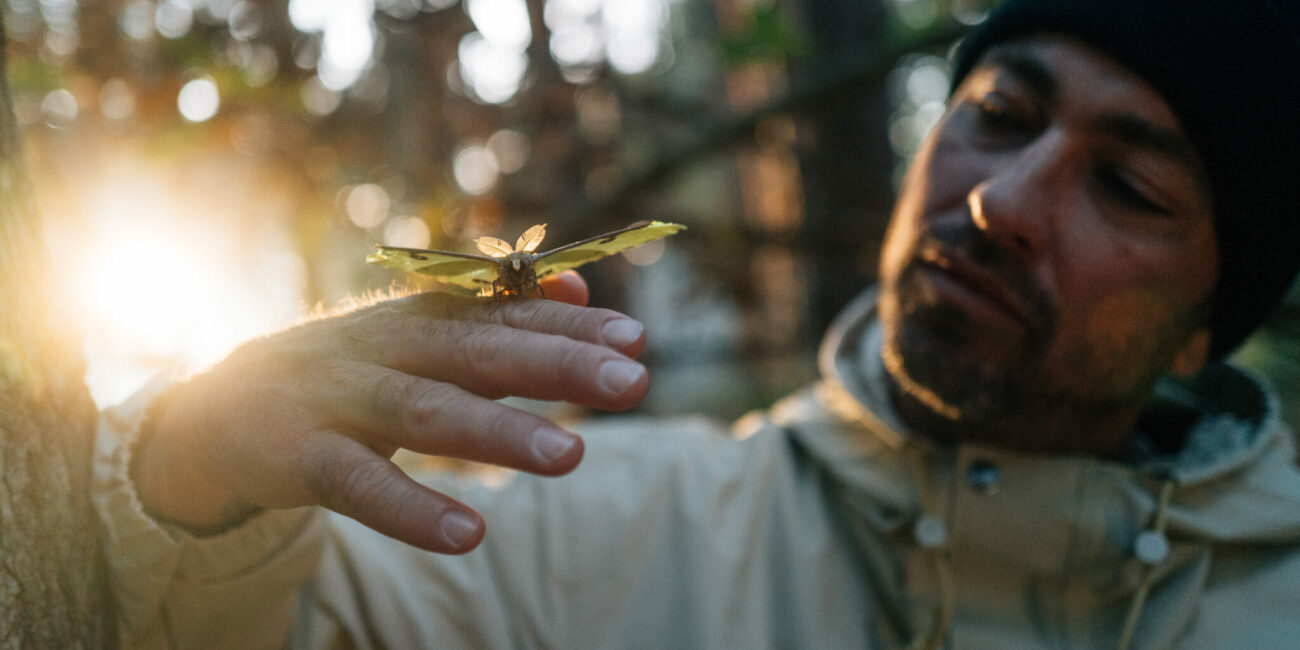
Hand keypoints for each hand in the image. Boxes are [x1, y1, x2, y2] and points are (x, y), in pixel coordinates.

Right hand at [130, 272, 647, 552]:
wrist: (216, 409)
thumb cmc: (348, 373)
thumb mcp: (418, 336)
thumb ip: (498, 316)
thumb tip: (577, 284)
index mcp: (419, 319)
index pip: (504, 313)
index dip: (569, 322)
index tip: (636, 337)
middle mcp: (384, 348)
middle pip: (476, 352)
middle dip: (556, 363)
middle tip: (632, 381)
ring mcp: (339, 398)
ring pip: (425, 412)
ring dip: (499, 431)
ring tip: (572, 454)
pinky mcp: (297, 454)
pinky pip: (357, 483)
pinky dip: (410, 508)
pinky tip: (468, 533)